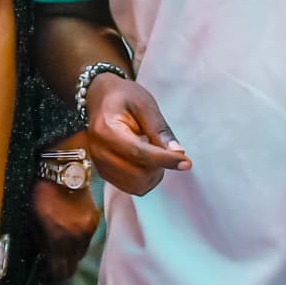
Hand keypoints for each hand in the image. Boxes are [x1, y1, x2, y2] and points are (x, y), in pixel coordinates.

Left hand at [31, 144, 102, 279]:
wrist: (65, 168)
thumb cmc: (42, 190)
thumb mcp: (32, 217)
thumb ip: (39, 239)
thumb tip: (43, 255)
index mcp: (59, 238)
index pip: (59, 270)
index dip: (52, 277)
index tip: (46, 276)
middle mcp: (77, 238)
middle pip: (72, 266)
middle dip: (62, 270)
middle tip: (53, 269)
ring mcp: (88, 229)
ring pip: (80, 254)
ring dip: (71, 256)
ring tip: (60, 253)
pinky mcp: (94, 220)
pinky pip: (86, 240)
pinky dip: (78, 243)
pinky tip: (69, 238)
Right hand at [80, 73, 189, 195]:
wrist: (100, 99)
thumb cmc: (122, 97)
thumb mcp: (144, 104)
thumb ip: (159, 129)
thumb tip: (178, 152)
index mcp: (106, 130)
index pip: (138, 153)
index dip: (164, 159)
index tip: (186, 161)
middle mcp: (99, 151)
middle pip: (137, 173)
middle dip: (159, 167)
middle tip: (166, 150)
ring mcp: (100, 164)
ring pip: (135, 185)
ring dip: (152, 176)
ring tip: (155, 155)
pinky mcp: (104, 172)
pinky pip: (130, 187)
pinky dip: (144, 180)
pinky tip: (147, 163)